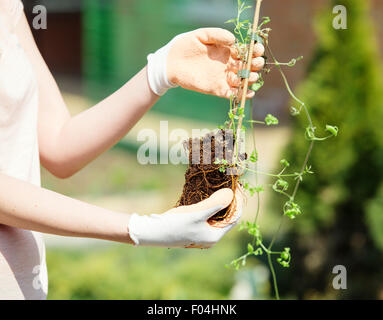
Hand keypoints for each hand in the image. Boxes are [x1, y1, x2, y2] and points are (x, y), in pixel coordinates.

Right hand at [127, 188, 242, 247]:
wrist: (152, 232)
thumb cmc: (175, 225)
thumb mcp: (197, 213)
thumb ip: (216, 203)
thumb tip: (231, 193)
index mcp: (214, 236)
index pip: (234, 217)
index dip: (237, 201)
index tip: (237, 186)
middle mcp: (210, 237)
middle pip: (227, 216)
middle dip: (229, 200)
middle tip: (229, 184)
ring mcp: (201, 234)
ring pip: (217, 215)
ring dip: (219, 202)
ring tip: (220, 187)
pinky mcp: (193, 229)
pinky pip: (207, 216)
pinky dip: (210, 205)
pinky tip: (207, 195)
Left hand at [146, 28, 264, 97]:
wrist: (171, 62)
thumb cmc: (185, 46)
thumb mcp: (201, 35)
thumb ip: (217, 35)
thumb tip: (233, 41)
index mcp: (227, 50)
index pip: (247, 51)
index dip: (255, 50)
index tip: (257, 49)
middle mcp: (228, 64)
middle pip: (248, 66)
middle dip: (256, 65)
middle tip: (254, 63)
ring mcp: (223, 77)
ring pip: (243, 80)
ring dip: (250, 79)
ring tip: (249, 76)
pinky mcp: (216, 89)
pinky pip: (232, 94)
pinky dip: (241, 94)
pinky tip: (248, 92)